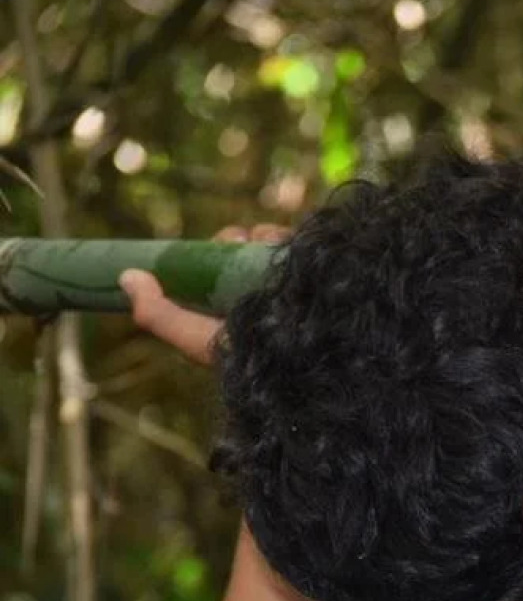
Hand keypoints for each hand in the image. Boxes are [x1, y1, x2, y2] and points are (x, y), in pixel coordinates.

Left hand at [119, 224, 287, 364]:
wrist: (294, 362)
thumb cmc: (244, 357)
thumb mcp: (192, 338)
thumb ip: (157, 313)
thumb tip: (127, 276)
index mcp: (237, 305)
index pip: (224, 263)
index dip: (217, 248)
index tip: (217, 245)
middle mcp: (265, 294)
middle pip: (248, 250)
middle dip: (238, 240)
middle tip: (239, 242)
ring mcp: (294, 287)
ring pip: (274, 245)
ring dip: (265, 237)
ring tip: (265, 244)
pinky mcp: (317, 280)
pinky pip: (300, 247)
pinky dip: (290, 239)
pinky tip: (285, 245)